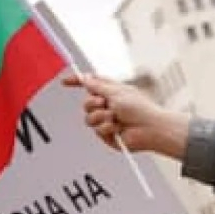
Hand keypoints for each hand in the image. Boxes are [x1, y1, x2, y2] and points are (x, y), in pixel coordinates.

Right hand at [63, 74, 190, 158]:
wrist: (149, 128)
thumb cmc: (139, 108)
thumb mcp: (116, 92)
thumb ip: (98, 86)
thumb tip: (86, 78)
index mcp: (113, 92)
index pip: (92, 85)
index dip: (78, 82)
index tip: (65, 82)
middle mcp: (109, 106)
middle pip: (86, 103)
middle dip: (92, 103)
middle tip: (104, 103)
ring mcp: (107, 121)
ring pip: (88, 118)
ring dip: (101, 116)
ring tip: (115, 118)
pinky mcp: (108, 134)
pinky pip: (97, 130)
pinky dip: (107, 127)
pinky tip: (118, 128)